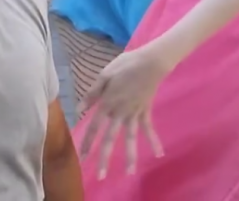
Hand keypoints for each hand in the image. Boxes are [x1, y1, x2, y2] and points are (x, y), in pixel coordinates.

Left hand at [78, 47, 168, 178]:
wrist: (150, 62)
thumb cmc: (125, 65)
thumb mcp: (104, 75)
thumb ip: (92, 93)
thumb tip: (79, 108)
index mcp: (108, 104)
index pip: (94, 127)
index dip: (87, 142)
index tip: (82, 157)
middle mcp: (120, 113)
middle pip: (110, 138)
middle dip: (104, 158)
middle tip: (100, 176)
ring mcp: (134, 113)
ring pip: (130, 138)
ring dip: (130, 156)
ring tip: (130, 173)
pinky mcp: (145, 111)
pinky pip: (149, 128)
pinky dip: (154, 140)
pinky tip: (159, 154)